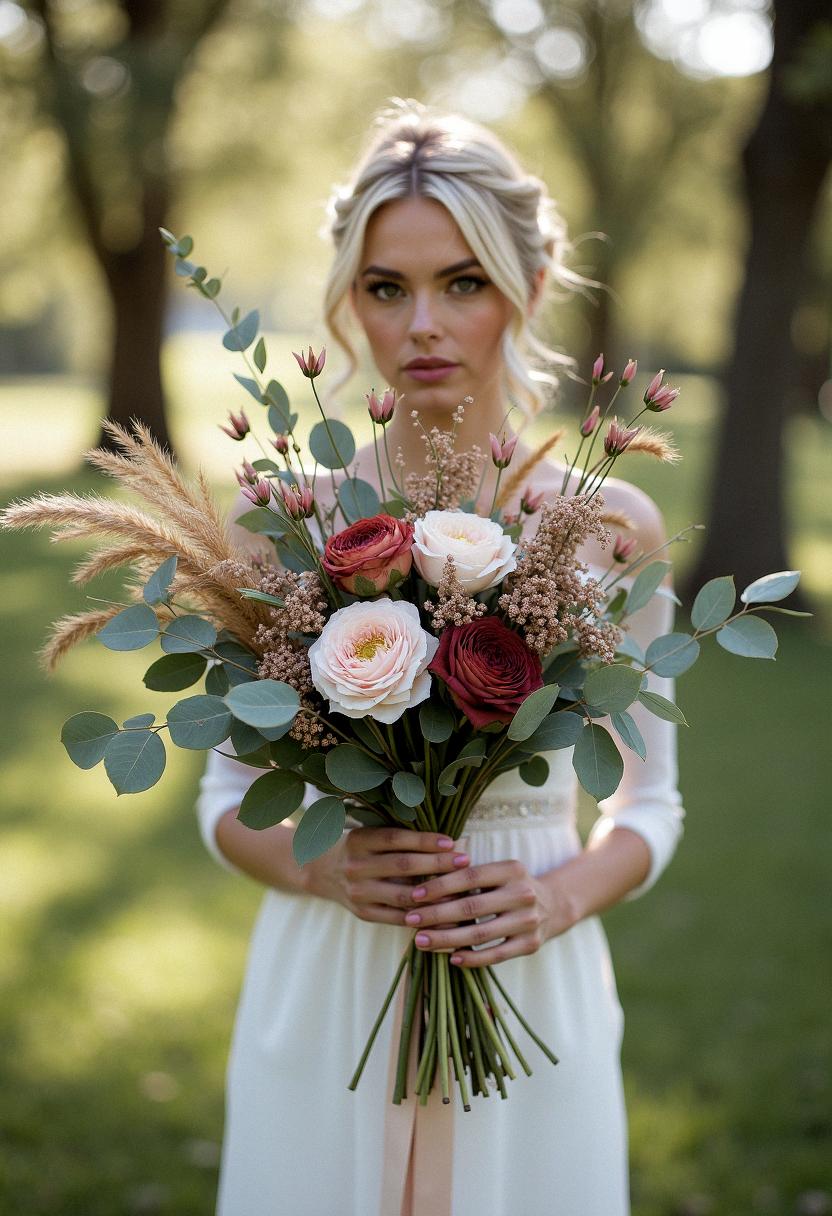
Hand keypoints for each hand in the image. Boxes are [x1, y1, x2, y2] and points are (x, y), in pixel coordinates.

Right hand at [302, 826, 469, 925]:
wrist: (320, 871)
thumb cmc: (358, 847)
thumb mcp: (369, 834)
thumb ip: (398, 838)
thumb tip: (445, 840)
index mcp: (359, 840)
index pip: (396, 839)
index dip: (424, 840)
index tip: (452, 841)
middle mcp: (356, 866)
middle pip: (403, 866)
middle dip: (437, 864)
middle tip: (464, 860)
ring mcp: (359, 892)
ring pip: (404, 895)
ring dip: (435, 894)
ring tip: (461, 889)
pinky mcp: (364, 913)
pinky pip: (398, 917)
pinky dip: (424, 916)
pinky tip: (445, 912)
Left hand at [402, 858, 577, 967]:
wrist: (554, 905)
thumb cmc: (510, 887)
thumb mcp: (496, 874)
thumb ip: (467, 878)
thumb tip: (424, 889)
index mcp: (512, 869)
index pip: (470, 876)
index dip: (440, 885)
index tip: (415, 894)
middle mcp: (523, 893)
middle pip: (471, 907)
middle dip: (436, 914)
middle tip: (409, 920)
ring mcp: (529, 921)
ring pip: (480, 934)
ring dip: (446, 939)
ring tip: (421, 941)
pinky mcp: (531, 945)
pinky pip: (496, 955)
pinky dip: (472, 958)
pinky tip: (451, 958)